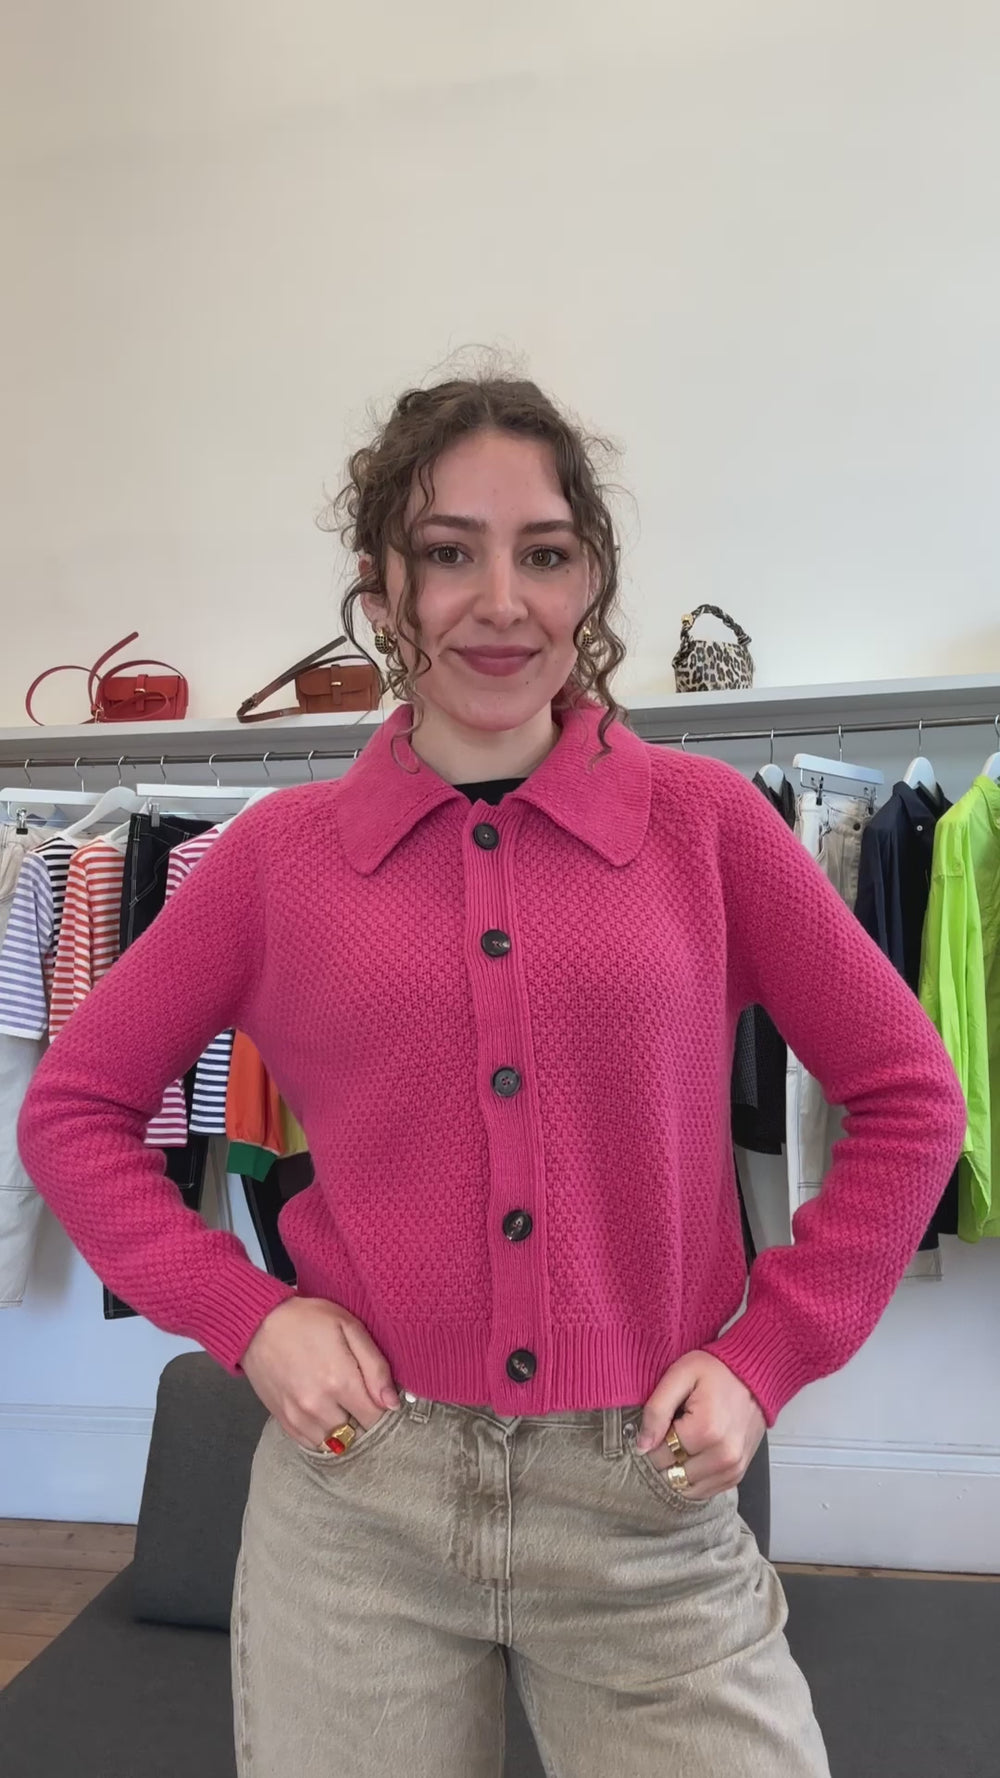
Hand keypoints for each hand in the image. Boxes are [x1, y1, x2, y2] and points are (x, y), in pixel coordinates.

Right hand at [241, 1298, 399, 1451]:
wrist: (258, 1323)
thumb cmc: (307, 1320)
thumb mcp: (349, 1327)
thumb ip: (375, 1366)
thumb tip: (392, 1404)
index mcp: (340, 1382)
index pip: (376, 1419)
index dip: (383, 1410)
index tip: (381, 1399)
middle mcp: (319, 1406)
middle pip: (356, 1434)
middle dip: (363, 1420)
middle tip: (360, 1399)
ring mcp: (298, 1417)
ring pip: (334, 1443)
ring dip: (342, 1429)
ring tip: (340, 1404)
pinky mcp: (283, 1421)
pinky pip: (311, 1444)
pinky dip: (322, 1433)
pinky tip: (323, 1412)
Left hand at [636, 1351, 765, 1500]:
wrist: (754, 1376)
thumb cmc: (716, 1371)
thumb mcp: (680, 1376)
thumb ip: (657, 1410)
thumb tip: (642, 1447)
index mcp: (706, 1430)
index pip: (659, 1457)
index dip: (650, 1443)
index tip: (656, 1428)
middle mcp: (723, 1456)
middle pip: (672, 1476)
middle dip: (663, 1459)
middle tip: (667, 1435)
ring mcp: (733, 1469)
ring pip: (687, 1488)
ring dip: (677, 1471)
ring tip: (680, 1444)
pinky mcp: (737, 1475)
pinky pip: (705, 1492)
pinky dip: (692, 1479)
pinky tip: (692, 1456)